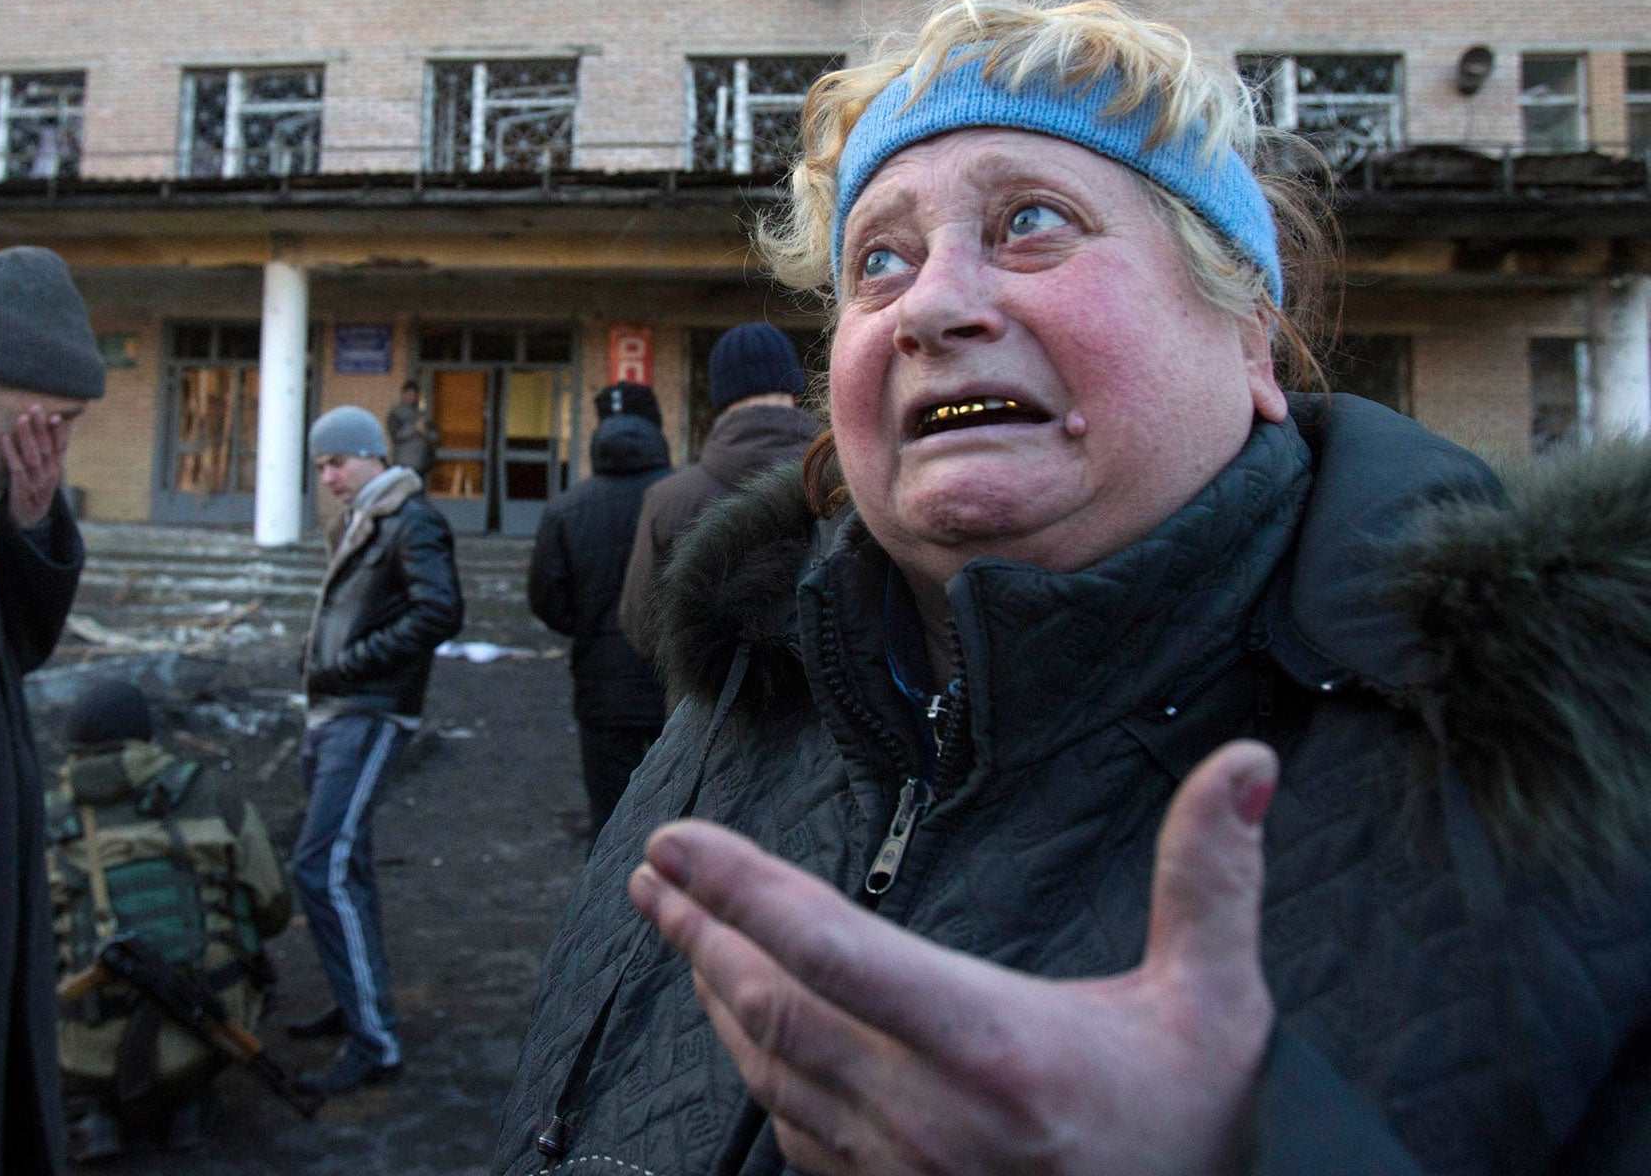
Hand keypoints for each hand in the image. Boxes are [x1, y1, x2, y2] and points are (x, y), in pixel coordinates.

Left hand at [1, 407, 71, 527]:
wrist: (30, 518)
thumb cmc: (37, 488)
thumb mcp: (49, 471)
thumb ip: (51, 452)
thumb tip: (56, 427)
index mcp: (57, 467)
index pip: (61, 446)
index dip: (60, 431)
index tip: (57, 414)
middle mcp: (50, 472)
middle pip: (46, 447)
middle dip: (41, 427)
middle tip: (34, 407)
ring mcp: (36, 481)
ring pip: (33, 455)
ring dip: (27, 436)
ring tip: (21, 418)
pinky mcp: (22, 487)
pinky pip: (16, 468)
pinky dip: (11, 452)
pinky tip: (5, 438)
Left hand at [627, 740, 1278, 1175]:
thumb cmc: (1199, 1142)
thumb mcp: (1220, 1012)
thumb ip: (1211, 883)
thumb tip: (1245, 762)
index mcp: (992, 1046)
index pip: (831, 948)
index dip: (740, 888)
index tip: (676, 842)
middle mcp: (923, 1111)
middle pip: (769, 1004)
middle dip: (699, 929)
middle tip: (651, 873)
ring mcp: (897, 1170)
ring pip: (767, 1068)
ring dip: (712, 991)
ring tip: (678, 929)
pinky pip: (792, 1132)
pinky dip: (754, 1067)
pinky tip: (743, 1032)